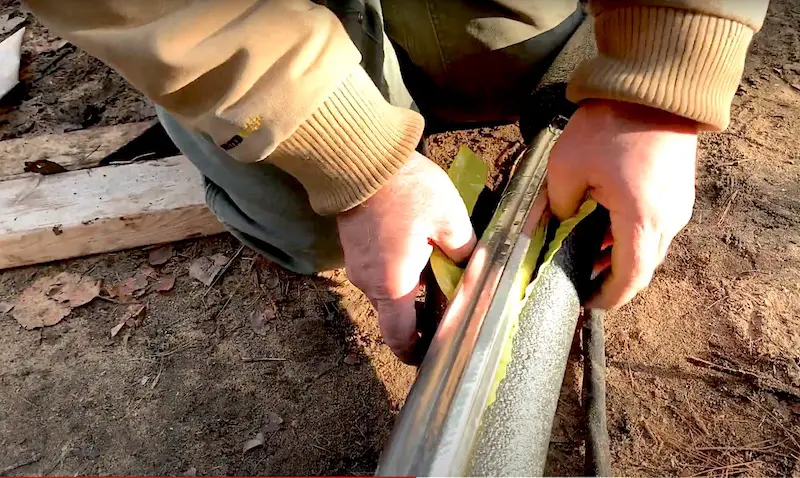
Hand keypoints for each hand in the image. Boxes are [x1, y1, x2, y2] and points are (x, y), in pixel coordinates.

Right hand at [337, 151, 475, 362]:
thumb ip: (463, 252)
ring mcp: (357, 265)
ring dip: (410, 286)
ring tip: (437, 265)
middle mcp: (369, 283)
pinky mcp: (354, 247)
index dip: (417, 352)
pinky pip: (378, 270)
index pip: (400, 338)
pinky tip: (416, 246)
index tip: (433, 352)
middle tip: (450, 299)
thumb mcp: (449, 219)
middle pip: (396, 314)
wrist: (360, 159)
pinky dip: (397, 269)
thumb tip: (469, 269)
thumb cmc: (406, 191)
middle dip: (421, 313)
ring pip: (387, 289)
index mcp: (393, 286)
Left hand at [547, 100, 698, 308]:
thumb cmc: (608, 126)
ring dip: (622, 256)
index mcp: (641, 220)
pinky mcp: (679, 192)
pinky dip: (632, 235)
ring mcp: (679, 206)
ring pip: (651, 247)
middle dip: (612, 278)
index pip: (630, 279)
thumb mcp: (566, 168)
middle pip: (643, 267)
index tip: (588, 302)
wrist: (652, 87)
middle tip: (581, 278)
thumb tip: (560, 225)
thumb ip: (558, 207)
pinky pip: (657, 226)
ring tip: (588, 253)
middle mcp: (669, 220)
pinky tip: (606, 226)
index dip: (609, 298)